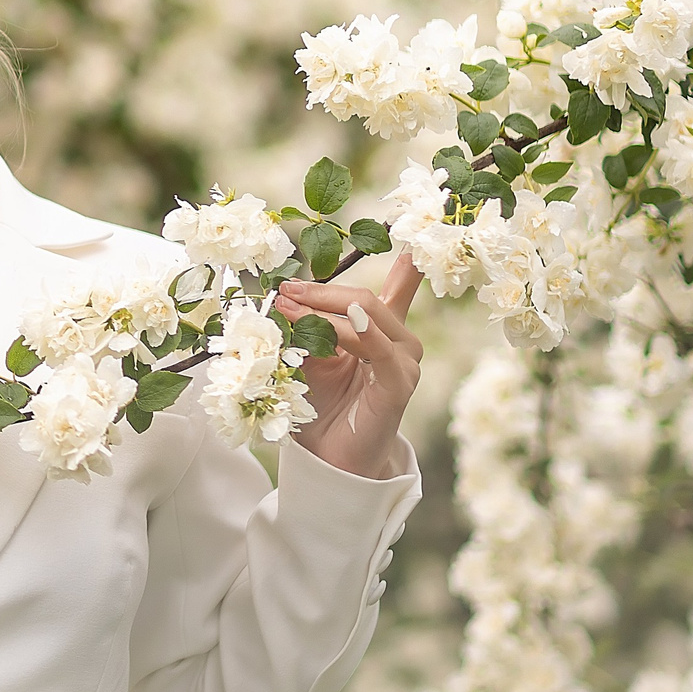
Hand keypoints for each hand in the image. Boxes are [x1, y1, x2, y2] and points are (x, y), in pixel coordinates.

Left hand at [274, 255, 424, 481]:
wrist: (329, 459)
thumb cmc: (319, 406)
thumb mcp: (306, 355)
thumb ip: (304, 326)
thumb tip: (283, 295)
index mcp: (380, 330)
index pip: (402, 284)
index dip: (405, 259)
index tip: (409, 232)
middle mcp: (400, 341)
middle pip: (364, 297)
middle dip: (319, 290)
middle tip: (283, 289)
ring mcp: (404, 362)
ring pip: (366, 315)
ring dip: (321, 308)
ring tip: (286, 307)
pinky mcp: (400, 384)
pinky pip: (376, 347)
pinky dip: (349, 334)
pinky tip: (332, 327)